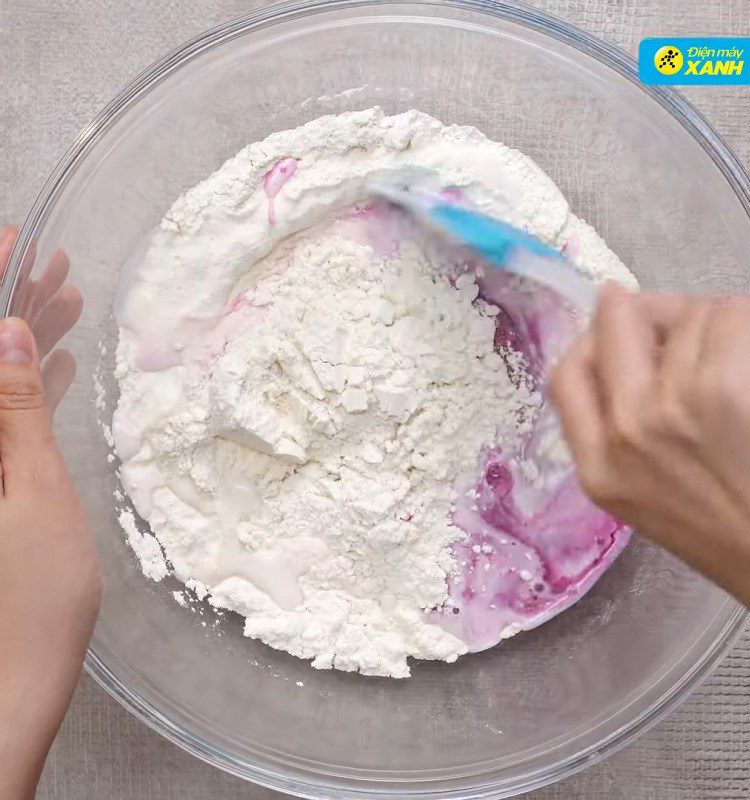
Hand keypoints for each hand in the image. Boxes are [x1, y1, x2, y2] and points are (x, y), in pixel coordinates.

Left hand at [0, 228, 98, 799]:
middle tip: (54, 269)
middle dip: (9, 309)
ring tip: (69, 305)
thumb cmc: (27, 603)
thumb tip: (9, 334)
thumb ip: (15, 412)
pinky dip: (29, 390)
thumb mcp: (31, 497)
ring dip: (24, 344)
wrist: (9, 687)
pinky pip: (2, 421)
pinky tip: (61, 368)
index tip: (14, 243)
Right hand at [551, 284, 749, 656]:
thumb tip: (638, 353)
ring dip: (725, 329)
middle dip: (657, 309)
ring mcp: (668, 402)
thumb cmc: (742, 537)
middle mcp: (623, 431)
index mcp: (599, 468)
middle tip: (698, 327)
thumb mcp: (648, 498)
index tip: (627, 324)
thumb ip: (622, 435)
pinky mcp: (725, 379)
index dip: (598, 337)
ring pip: (689, 313)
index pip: (567, 373)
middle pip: (615, 319)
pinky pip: (734, 310)